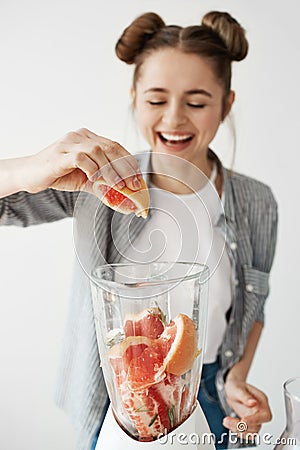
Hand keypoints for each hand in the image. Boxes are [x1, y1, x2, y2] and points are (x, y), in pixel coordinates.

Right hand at [24, 128, 141, 193]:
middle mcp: (81, 136)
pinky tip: (95, 179)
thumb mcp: (86, 181)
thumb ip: (104, 187)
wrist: (30, 175)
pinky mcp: (60, 153)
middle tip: (133, 184)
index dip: (129, 162)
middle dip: (125, 167)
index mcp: (89, 138)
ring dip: (111, 170)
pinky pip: (81, 157)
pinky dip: (92, 169)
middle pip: (111, 147)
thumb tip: (125, 201)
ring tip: (118, 186)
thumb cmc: (58, 175)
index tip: (138, 179)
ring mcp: (70, 142)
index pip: (116, 147)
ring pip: (98, 152)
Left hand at [223, 378, 271, 437]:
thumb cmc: (236, 386)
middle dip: (242, 426)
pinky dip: (237, 431)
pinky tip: (229, 423)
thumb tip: (253, 403)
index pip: (265, 416)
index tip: (244, 420)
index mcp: (262, 401)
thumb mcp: (237, 388)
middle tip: (228, 420)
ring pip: (251, 432)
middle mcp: (260, 411)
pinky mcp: (249, 424)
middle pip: (257, 426)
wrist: (232, 389)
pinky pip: (246, 433)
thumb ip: (245, 396)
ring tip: (226, 421)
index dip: (256, 420)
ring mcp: (255, 418)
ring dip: (238, 430)